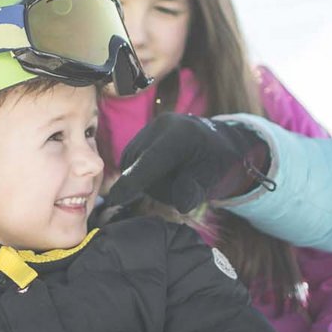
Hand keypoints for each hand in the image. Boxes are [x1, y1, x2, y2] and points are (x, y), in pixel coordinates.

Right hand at [103, 115, 271, 214]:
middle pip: (140, 170)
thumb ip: (196, 189)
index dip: (133, 180)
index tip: (116, 198)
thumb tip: (182, 205)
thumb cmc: (215, 159)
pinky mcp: (135, 140)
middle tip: (183, 184)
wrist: (213, 139)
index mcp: (179, 133)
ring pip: (132, 169)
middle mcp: (158, 126)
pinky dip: (143, 177)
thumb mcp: (213, 176)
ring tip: (174, 175)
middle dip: (157, 187)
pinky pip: (130, 166)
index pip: (151, 160)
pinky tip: (162, 172)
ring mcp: (144, 131)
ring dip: (149, 183)